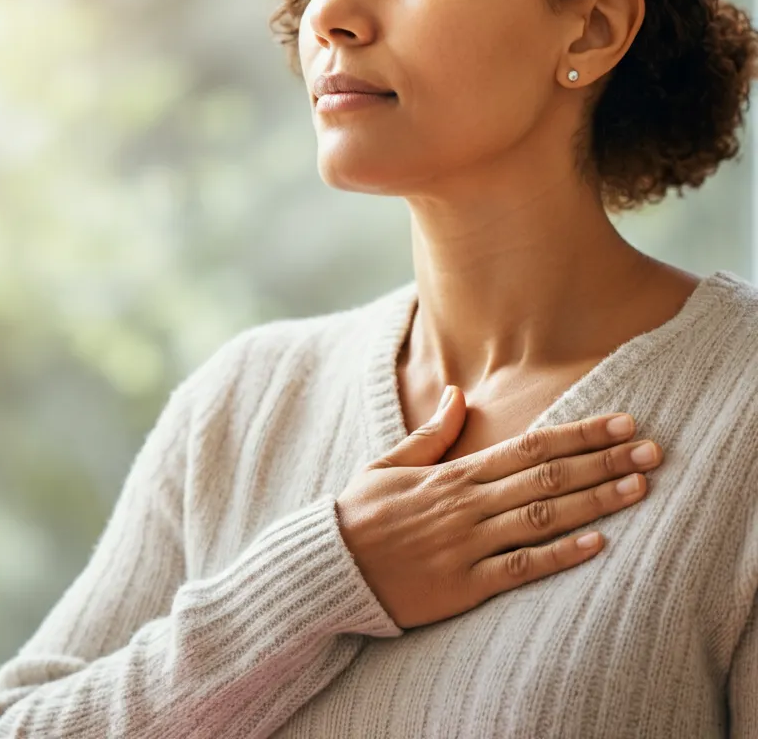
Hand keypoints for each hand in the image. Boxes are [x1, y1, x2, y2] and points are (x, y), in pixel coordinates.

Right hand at [335, 385, 661, 629]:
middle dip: (603, 461)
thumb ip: (430, 433)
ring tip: (638, 487)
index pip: (529, 446)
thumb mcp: (388, 462)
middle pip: (547, 477)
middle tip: (650, 450)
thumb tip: (456, 395)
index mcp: (453, 473)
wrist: (330, 566)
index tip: (620, 422)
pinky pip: (520, 568)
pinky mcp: (464, 585)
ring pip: (542, 517)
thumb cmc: (360, 513)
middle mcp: (468, 504)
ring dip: (595, 501)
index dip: (578, 433)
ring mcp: (468, 544)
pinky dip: (560, 555)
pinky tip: (597, 544)